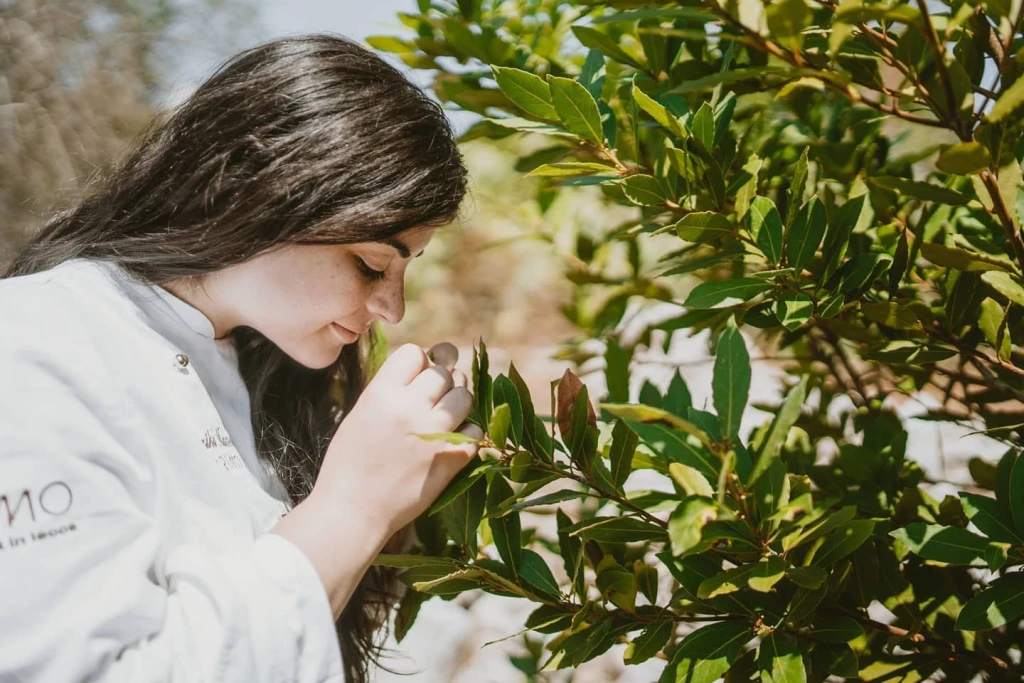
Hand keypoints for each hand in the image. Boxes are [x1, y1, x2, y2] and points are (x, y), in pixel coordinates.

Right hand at [313, 342, 482, 536]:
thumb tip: (423, 366)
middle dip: (442, 379)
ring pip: (465, 395)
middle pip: (444, 372)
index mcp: (382, 394)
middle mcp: (410, 408)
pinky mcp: (451, 459)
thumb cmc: (348, 465)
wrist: (352, 512)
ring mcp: (434, 434)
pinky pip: (475, 430)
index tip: (416, 375)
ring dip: (458, 401)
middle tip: (434, 395)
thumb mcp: (361, 415)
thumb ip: (390, 390)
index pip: (415, 353)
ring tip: (446, 414)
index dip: (419, 361)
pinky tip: (454, 440)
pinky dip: (468, 433)